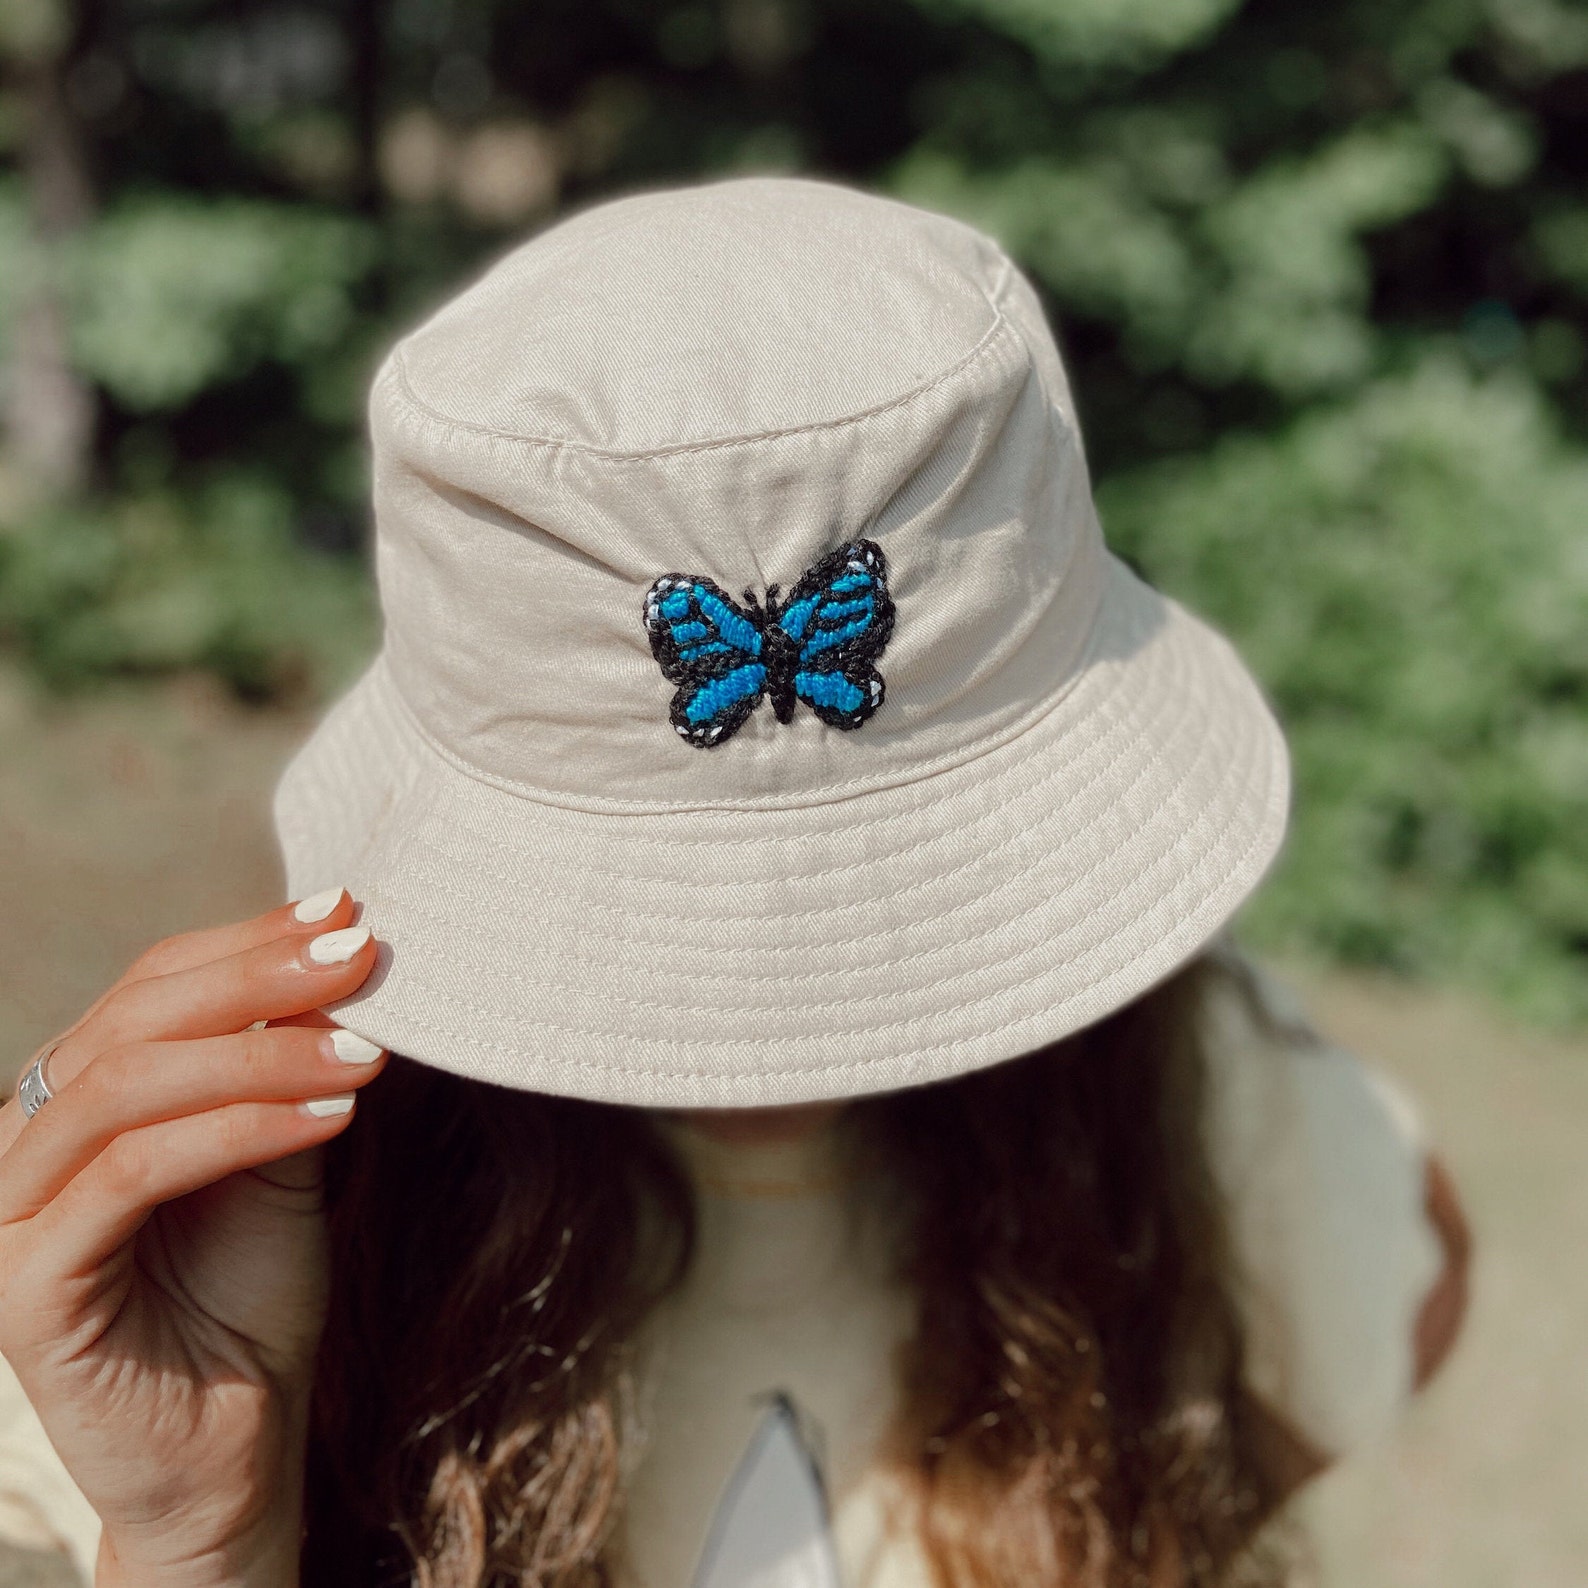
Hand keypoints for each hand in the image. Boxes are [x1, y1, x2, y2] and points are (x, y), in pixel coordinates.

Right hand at [0, 891, 385, 1587]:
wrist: (238, 1443)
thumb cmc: (255, 1291)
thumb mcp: (279, 1150)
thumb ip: (285, 1061)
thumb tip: (341, 949)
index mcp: (81, 1097)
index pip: (152, 985)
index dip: (249, 939)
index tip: (348, 911)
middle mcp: (28, 1141)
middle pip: (132, 1019)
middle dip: (257, 976)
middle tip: (359, 953)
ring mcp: (11, 1214)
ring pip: (126, 1088)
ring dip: (260, 1055)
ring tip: (367, 1049)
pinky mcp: (23, 1288)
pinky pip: (132, 1178)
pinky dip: (237, 1132)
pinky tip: (331, 1116)